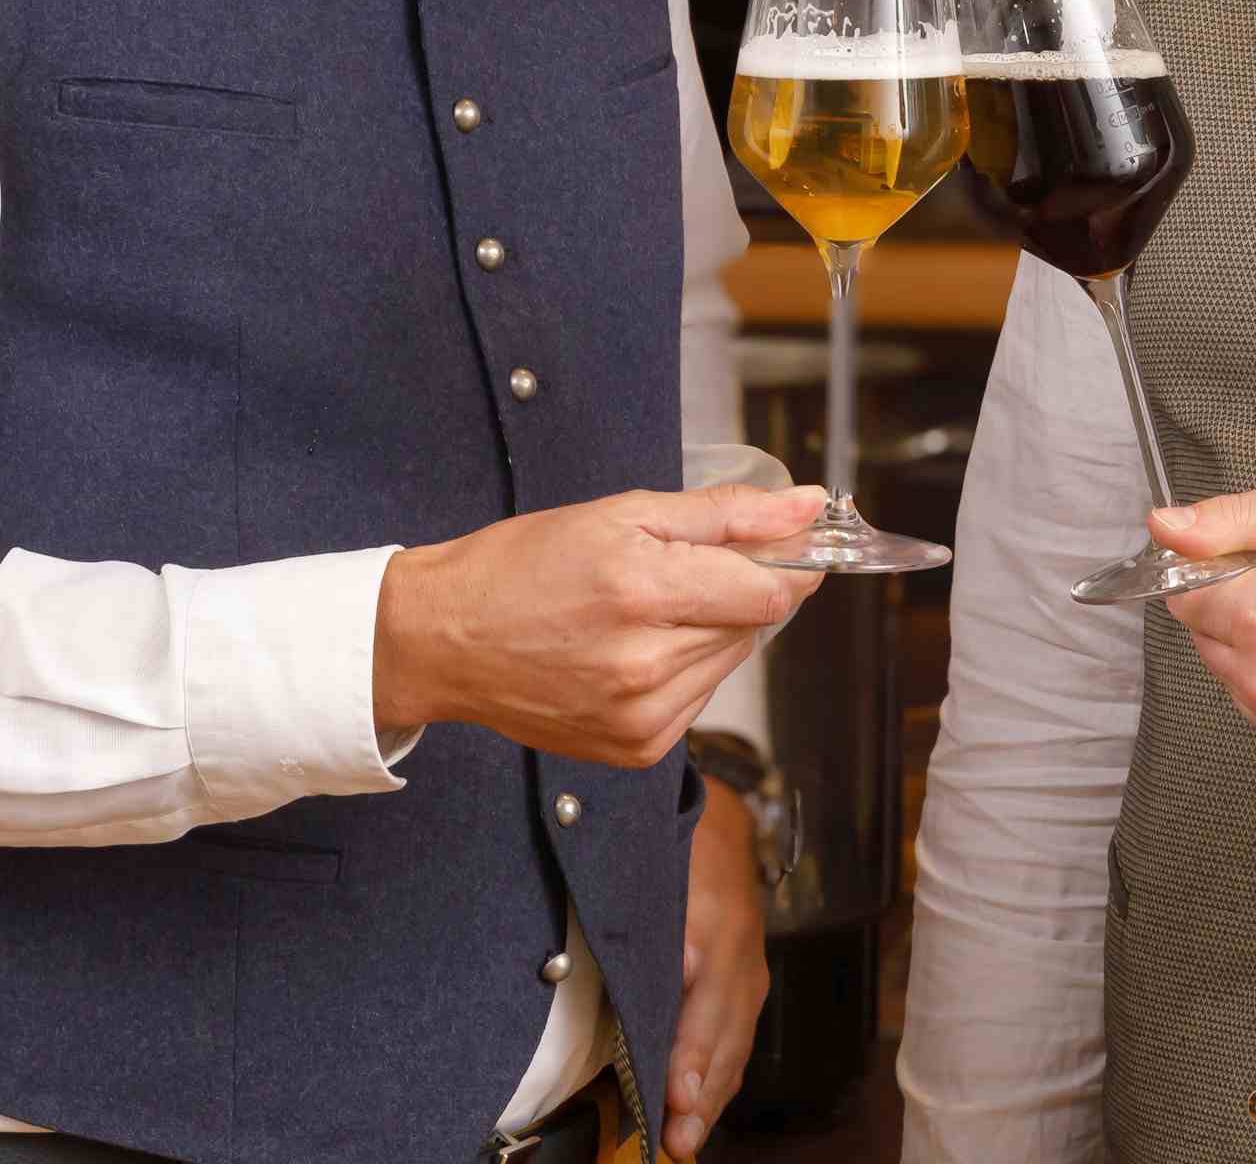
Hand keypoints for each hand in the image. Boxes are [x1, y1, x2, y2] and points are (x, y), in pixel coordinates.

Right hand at [373, 484, 825, 765]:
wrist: (447, 638)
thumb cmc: (524, 564)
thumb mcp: (621, 513)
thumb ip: (725, 512)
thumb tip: (809, 506)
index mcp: (642, 591)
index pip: (769, 592)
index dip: (790, 565)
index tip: (791, 545)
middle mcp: (646, 664)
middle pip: (752, 626)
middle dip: (738, 591)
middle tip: (686, 569)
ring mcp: (641, 717)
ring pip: (729, 664)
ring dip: (710, 631)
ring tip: (648, 609)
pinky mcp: (635, 749)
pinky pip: (697, 699)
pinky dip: (683, 670)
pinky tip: (634, 649)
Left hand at [663, 782, 769, 1157]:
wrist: (719, 823)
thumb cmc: (672, 848)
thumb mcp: (651, 870)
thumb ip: (641, 923)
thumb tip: (646, 981)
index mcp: (714, 924)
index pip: (702, 1000)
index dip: (689, 1052)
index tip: (676, 1094)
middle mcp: (738, 954)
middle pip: (723, 1033)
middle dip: (701, 1091)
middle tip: (679, 1138)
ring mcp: (749, 970)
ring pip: (734, 1043)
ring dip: (712, 1095)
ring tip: (686, 1140)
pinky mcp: (749, 982)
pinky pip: (738, 1037)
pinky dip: (721, 1078)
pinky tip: (701, 1109)